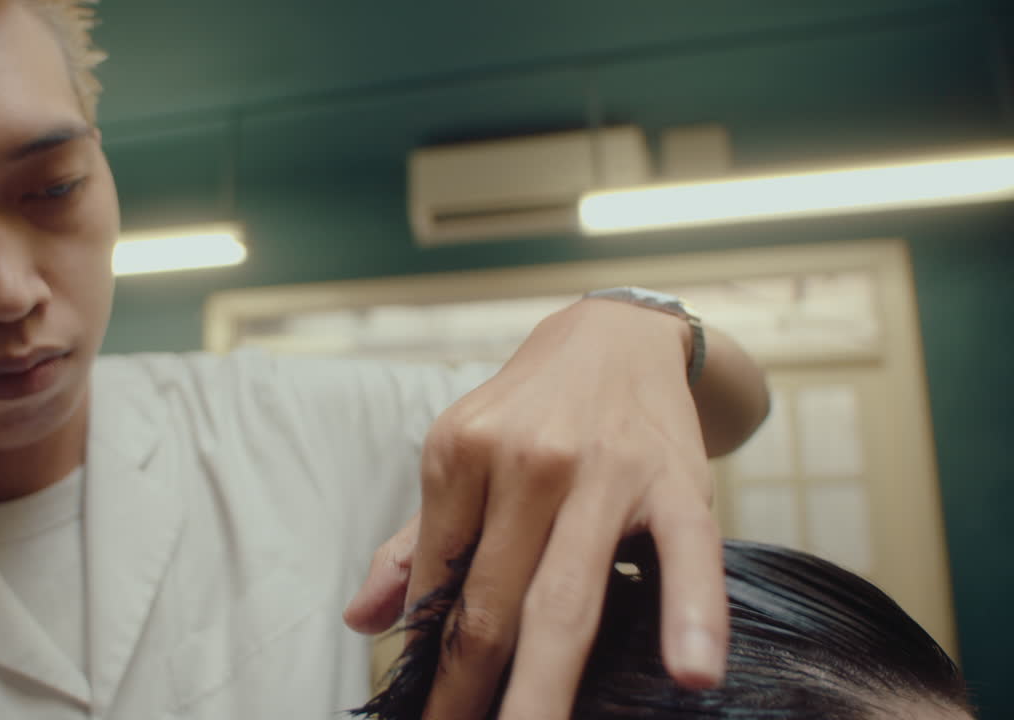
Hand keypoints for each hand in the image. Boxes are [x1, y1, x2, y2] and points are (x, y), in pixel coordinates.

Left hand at [345, 297, 729, 718]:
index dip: (428, 659)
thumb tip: (359, 620)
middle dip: (469, 692)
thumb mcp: (460, 454)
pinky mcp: (674, 479)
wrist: (616, 336)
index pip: (438, 580)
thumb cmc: (530, 411)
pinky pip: (687, 552)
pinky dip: (691, 611)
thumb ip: (415, 544)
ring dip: (544, 686)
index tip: (421, 713)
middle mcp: (523, 461)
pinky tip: (690, 673)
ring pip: (567, 597)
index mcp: (458, 454)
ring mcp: (601, 471)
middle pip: (492, 603)